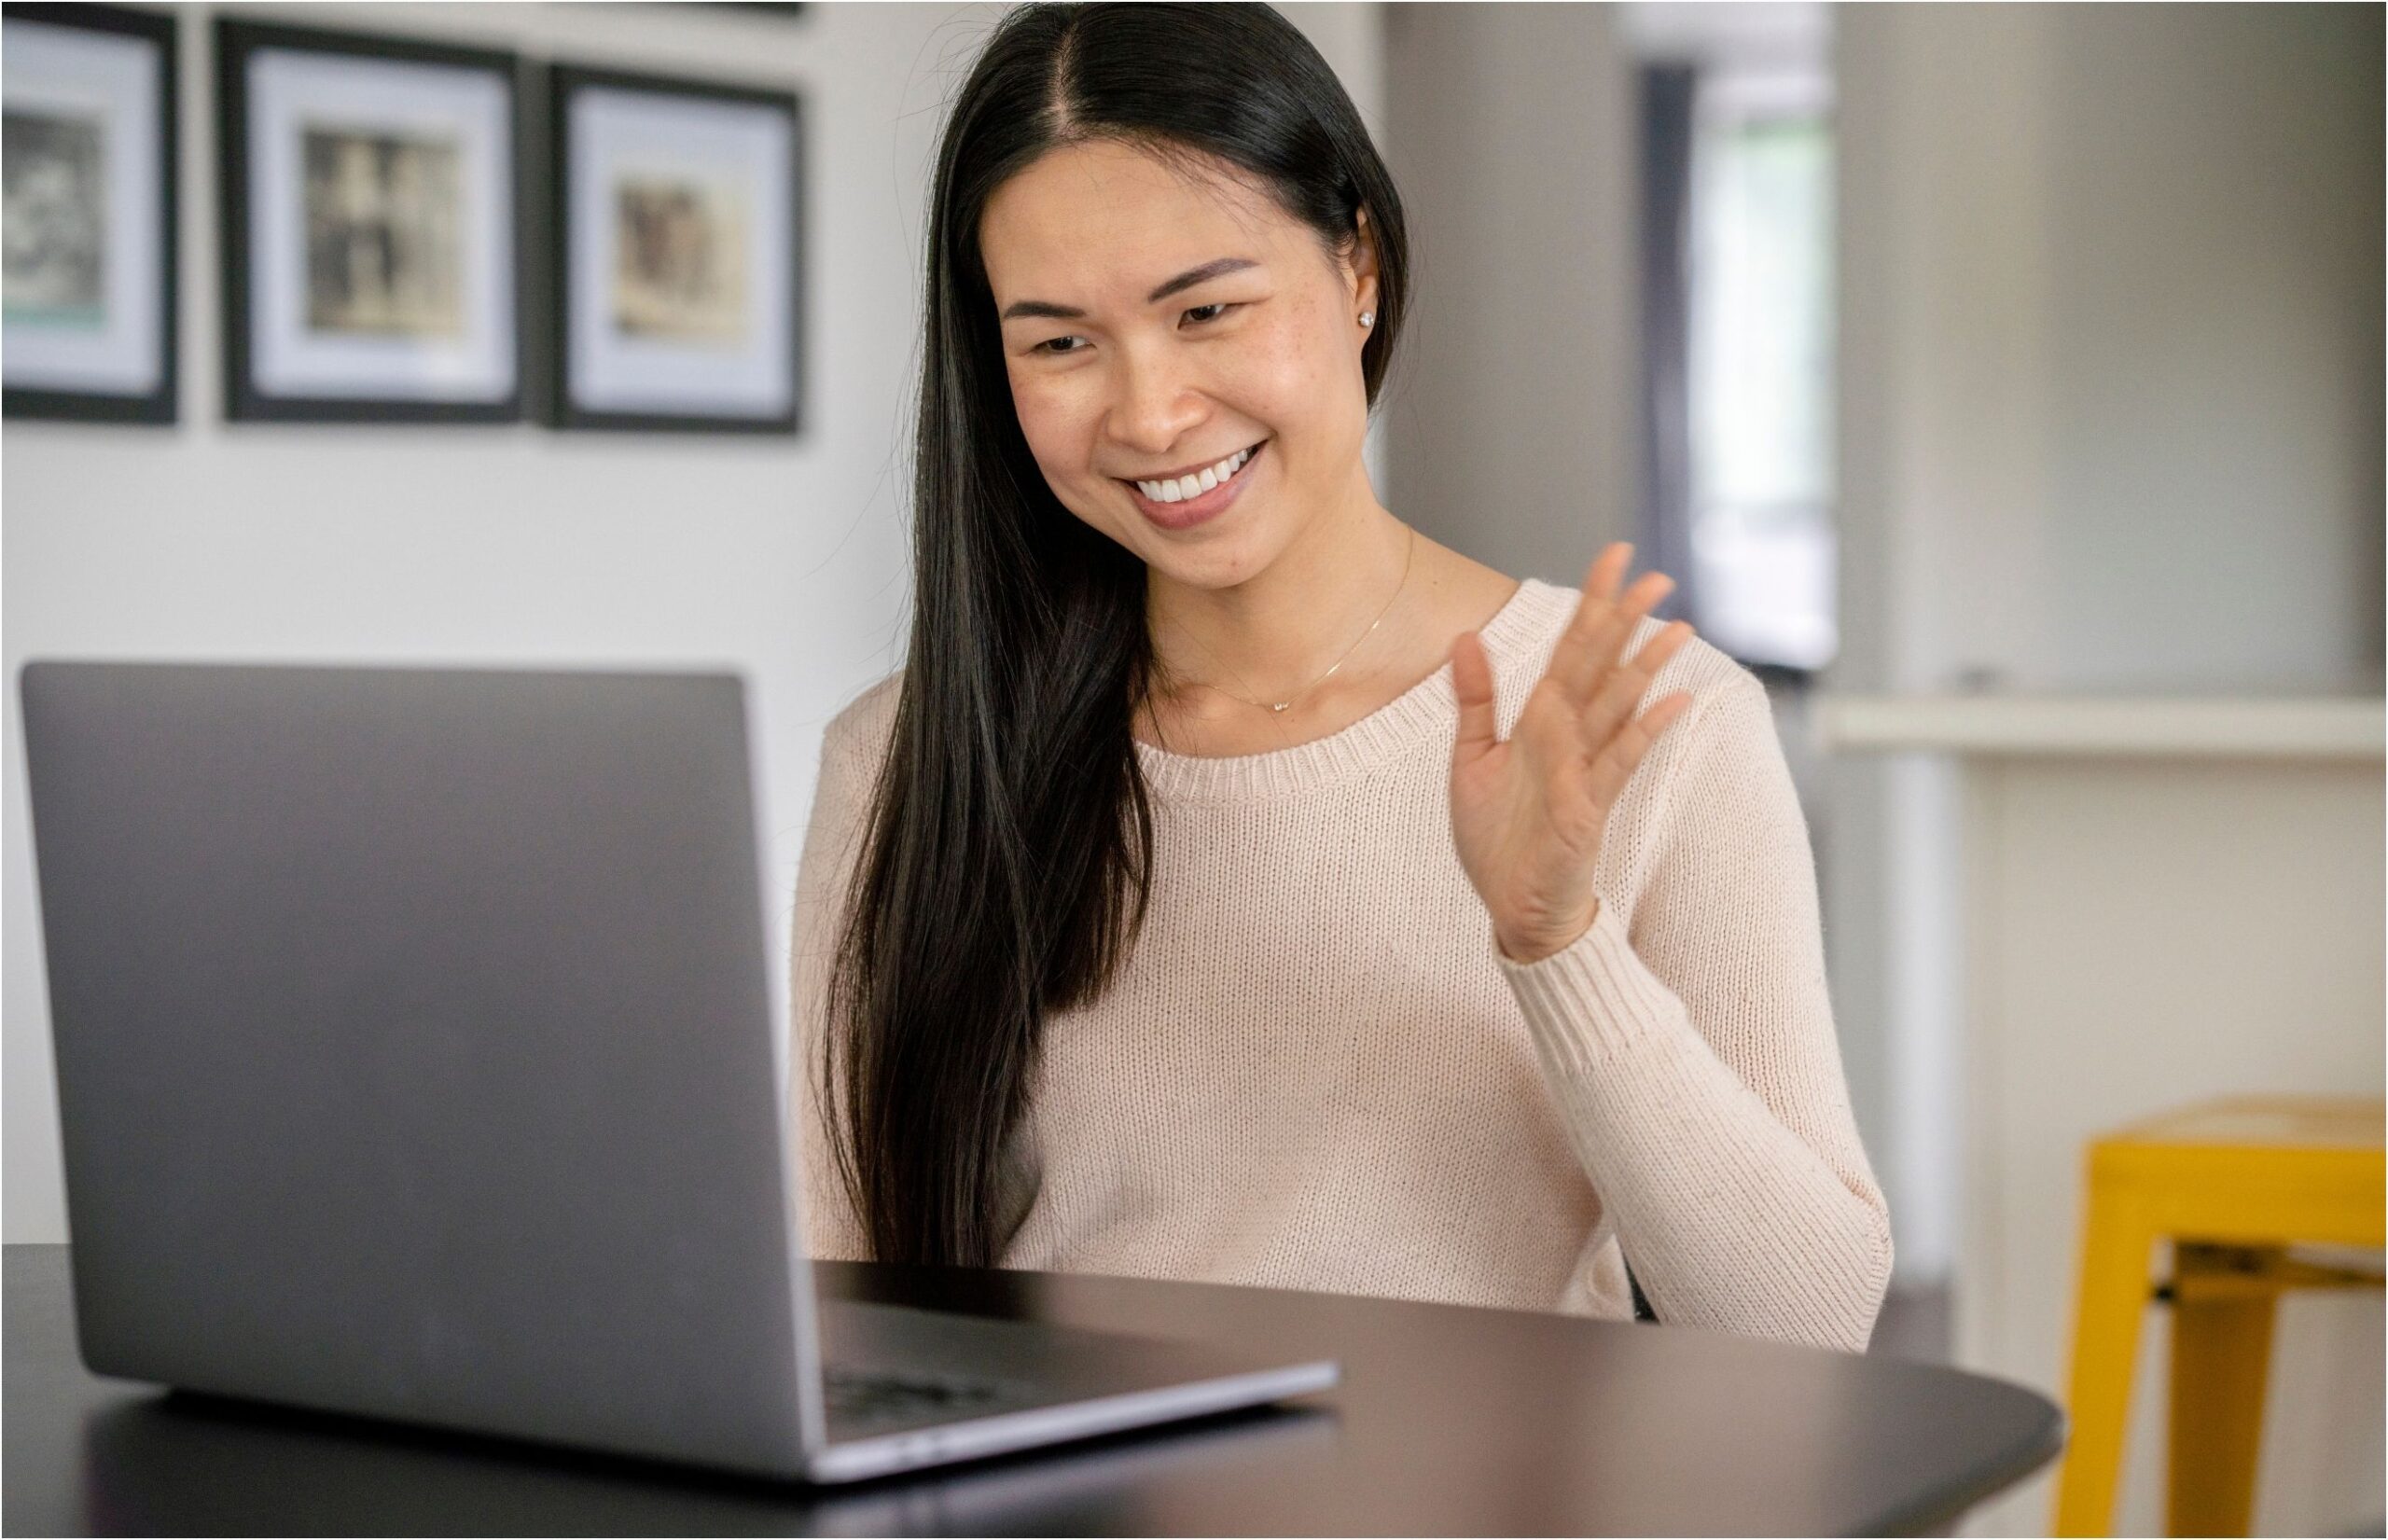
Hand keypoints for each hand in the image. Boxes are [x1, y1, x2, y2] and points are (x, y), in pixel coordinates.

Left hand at [1450, 544, 1696, 962]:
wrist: (1510, 906)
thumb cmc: (1497, 839)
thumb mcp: (1471, 759)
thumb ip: (1474, 699)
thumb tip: (1463, 635)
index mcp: (1540, 721)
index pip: (1570, 649)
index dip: (1590, 603)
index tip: (1614, 556)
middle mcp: (1568, 738)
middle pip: (1600, 667)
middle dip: (1624, 622)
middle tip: (1657, 576)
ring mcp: (1584, 770)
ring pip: (1618, 707)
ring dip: (1645, 667)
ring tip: (1676, 626)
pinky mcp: (1588, 807)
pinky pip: (1618, 763)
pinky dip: (1644, 731)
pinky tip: (1672, 702)